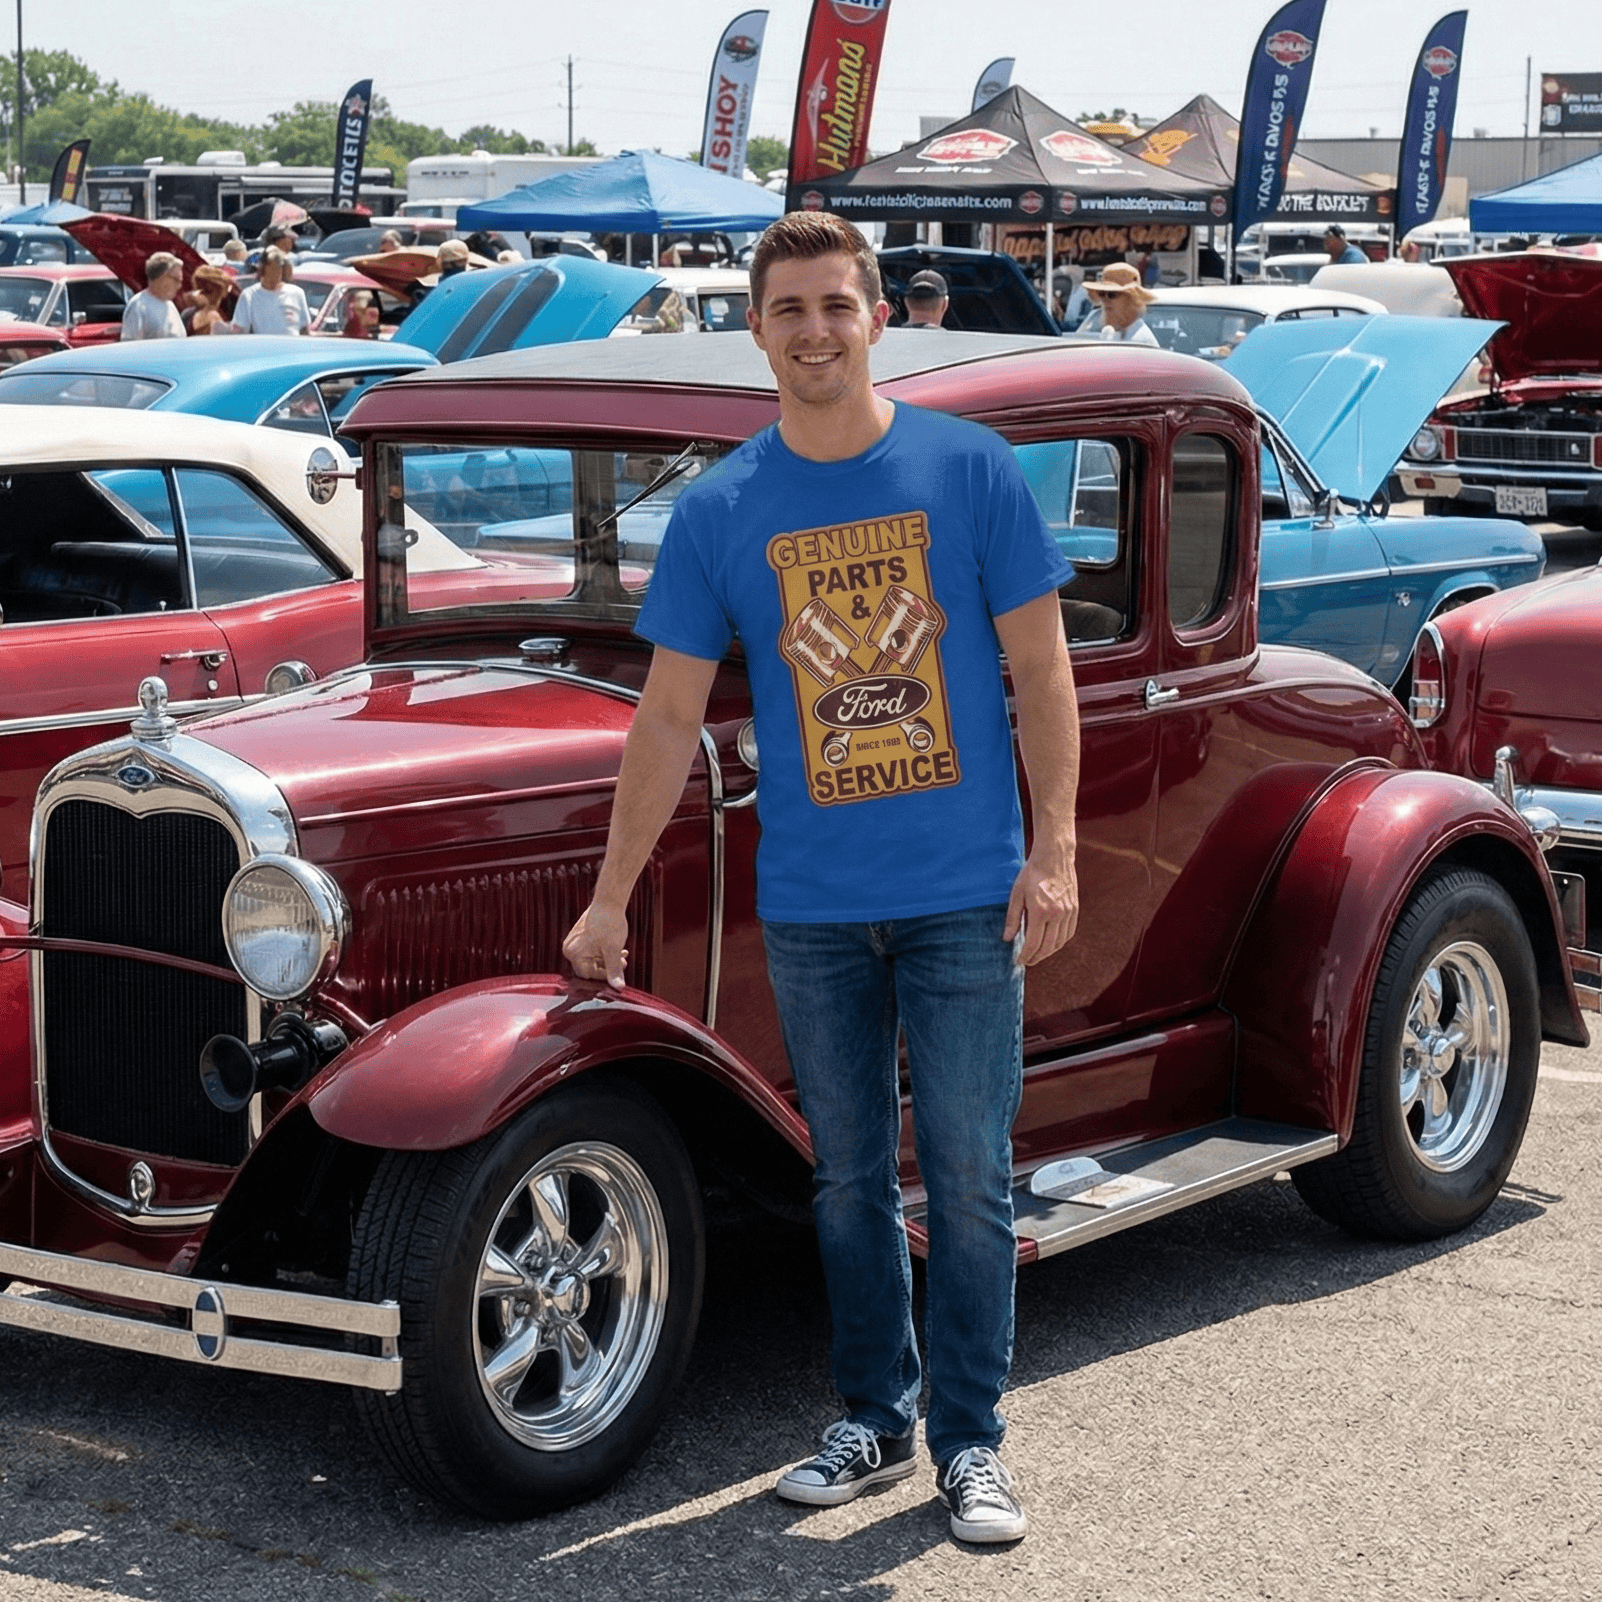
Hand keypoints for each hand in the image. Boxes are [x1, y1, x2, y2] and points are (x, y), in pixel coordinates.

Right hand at [562, 901, 628, 989]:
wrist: (609, 900)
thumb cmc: (609, 923)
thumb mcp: (613, 950)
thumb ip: (614, 970)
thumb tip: (619, 988)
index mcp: (574, 954)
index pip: (587, 976)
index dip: (604, 977)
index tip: (619, 972)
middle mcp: (570, 949)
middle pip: (589, 968)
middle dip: (607, 967)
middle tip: (623, 963)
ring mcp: (574, 943)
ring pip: (592, 960)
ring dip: (608, 960)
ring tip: (623, 955)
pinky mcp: (581, 937)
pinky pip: (591, 951)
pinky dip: (604, 952)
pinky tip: (618, 949)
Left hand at [1003, 850, 1078, 966]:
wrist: (1054, 856)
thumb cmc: (1032, 874)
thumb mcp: (1016, 894)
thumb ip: (1013, 918)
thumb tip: (1007, 939)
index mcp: (1040, 911)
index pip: (1033, 943)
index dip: (1025, 955)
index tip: (1018, 961)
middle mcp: (1057, 914)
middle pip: (1047, 946)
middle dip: (1036, 957)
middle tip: (1027, 961)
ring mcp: (1068, 912)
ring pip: (1060, 942)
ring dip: (1048, 952)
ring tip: (1037, 954)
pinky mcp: (1074, 908)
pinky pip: (1069, 932)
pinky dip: (1060, 942)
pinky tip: (1051, 943)